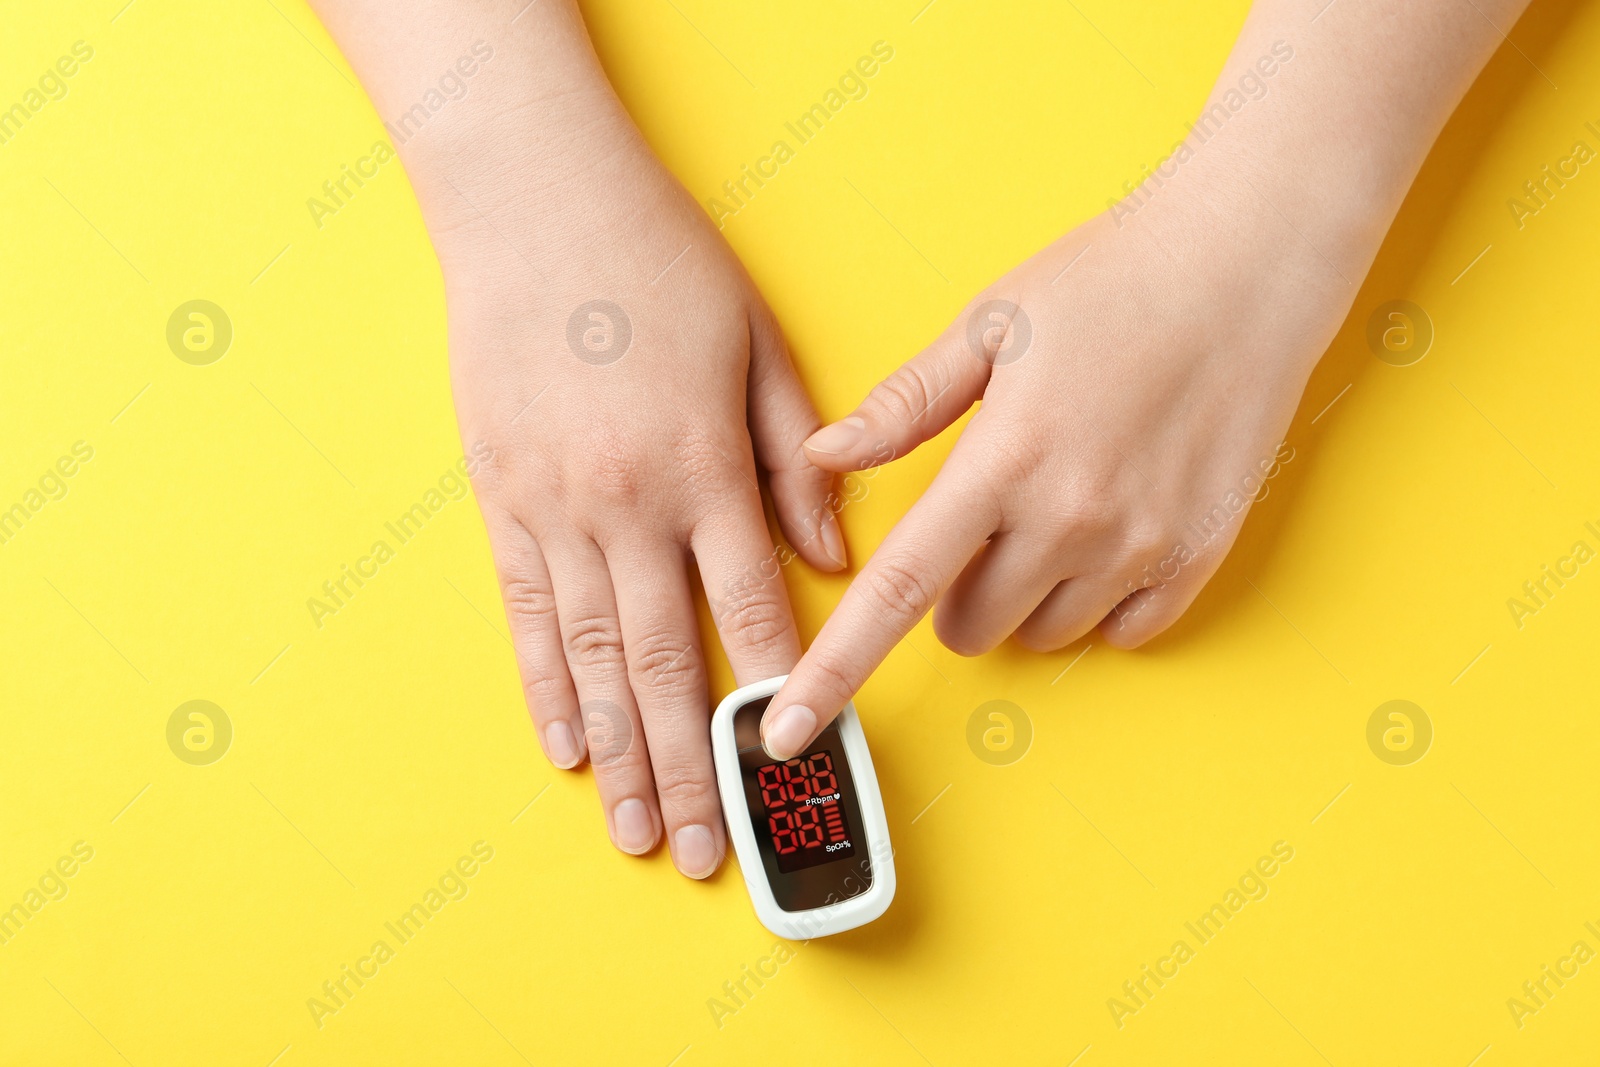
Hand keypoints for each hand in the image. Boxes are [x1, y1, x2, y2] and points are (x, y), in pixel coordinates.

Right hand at [304, 0, 844, 877]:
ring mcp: (556, 510)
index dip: (780, 694)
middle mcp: (629, 507)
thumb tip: (833, 554)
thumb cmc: (659, 267)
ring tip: (638, 832)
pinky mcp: (502, 502)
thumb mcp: (758, 346)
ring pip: (592, 661)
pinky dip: (545, 689)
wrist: (536, 205)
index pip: (752, 611)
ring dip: (621, 756)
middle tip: (713, 850)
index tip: (800, 764)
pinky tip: (566, 749)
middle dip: (695, 768)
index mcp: (705, 468)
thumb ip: (798, 458)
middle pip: (667, 665)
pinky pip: (526, 616)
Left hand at [759, 195, 1347, 758]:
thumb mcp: (989, 324)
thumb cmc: (1112, 280)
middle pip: (967, 625)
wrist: (1248, 264)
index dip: (834, 667)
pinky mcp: (1199, 556)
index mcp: (1001, 461)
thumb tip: (824, 455)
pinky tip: (1106, 534)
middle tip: (980, 520)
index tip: (787, 726)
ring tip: (1052, 508)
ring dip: (1025, 596)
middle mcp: (1069, 518)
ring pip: (1041, 633)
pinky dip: (1098, 604)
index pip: (898, 589)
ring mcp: (1141, 545)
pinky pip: (1124, 633)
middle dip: (952, 592)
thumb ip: (904, 405)